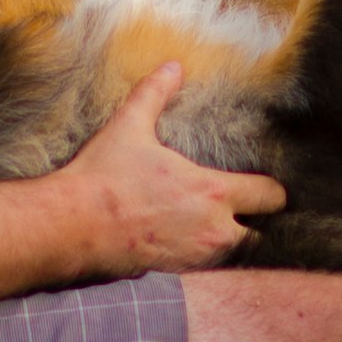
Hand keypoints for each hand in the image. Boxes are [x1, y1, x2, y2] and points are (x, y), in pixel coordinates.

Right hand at [64, 63, 283, 272]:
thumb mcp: (129, 127)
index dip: (272, 189)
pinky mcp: (176, 275)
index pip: (271, 196)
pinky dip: (208, 259)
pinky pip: (209, 271)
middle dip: (258, 223)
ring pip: (236, 255)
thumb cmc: (102, 178)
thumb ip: (155, 93)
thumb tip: (172, 66)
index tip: (262, 183)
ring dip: (234, 242)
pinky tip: (193, 242)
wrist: (70, 227)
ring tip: (223, 225)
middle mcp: (213, 231)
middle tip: (246, 209)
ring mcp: (196, 259)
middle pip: (262, 235)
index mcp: (212, 193)